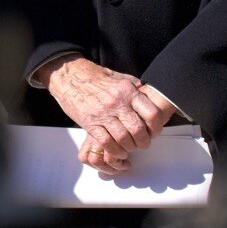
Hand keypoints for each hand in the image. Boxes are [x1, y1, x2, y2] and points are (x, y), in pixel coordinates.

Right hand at [41, 57, 166, 169]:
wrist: (69, 76)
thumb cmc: (96, 78)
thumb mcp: (119, 77)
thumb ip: (135, 87)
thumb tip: (149, 93)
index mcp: (127, 91)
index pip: (151, 113)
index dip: (156, 127)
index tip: (154, 132)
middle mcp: (116, 102)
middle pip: (138, 129)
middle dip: (143, 142)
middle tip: (143, 144)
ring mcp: (102, 113)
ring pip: (123, 139)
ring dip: (129, 148)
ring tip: (130, 148)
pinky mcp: (89, 123)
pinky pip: (106, 143)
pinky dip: (115, 151)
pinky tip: (118, 151)